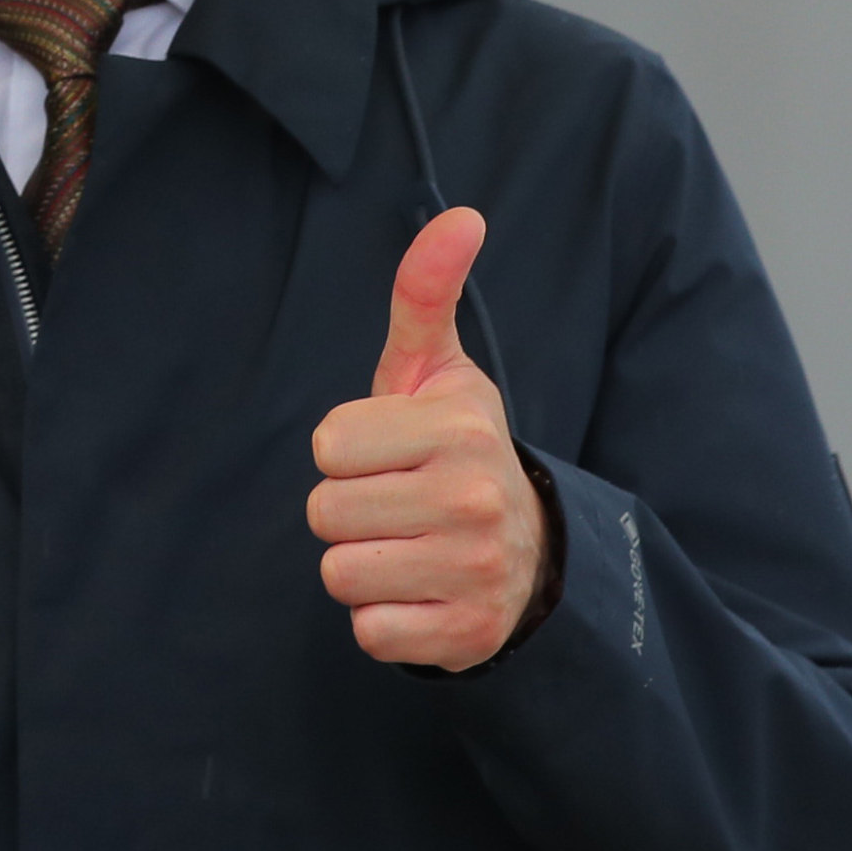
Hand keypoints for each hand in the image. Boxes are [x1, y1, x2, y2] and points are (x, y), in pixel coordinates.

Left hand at [308, 208, 544, 670]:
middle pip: (324, 513)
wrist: (527, 552)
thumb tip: (460, 215)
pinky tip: (420, 592)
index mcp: (461, 429)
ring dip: (360, 565)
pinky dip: (382, 618)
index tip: (390, 454)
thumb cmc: (456, 450)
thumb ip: (427, 293)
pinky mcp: (465, 635)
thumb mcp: (439, 372)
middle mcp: (474, 499)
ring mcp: (474, 572)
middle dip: (347, 511)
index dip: (346, 452)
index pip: (328, 446)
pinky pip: (368, 632)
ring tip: (407, 546)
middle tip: (396, 504)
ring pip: (340, 574)